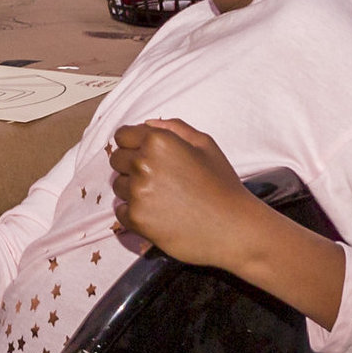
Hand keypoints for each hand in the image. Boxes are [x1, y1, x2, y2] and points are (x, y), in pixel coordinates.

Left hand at [107, 119, 259, 265]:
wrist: (234, 229)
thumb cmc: (223, 186)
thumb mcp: (206, 146)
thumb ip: (175, 128)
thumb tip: (148, 123)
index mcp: (158, 141)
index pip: (122, 135)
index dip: (133, 144)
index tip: (145, 155)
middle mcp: (143, 163)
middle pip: (117, 159)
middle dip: (131, 166)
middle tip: (158, 179)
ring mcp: (138, 192)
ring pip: (118, 185)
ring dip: (133, 189)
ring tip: (163, 198)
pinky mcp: (136, 217)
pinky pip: (121, 210)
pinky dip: (134, 212)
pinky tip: (158, 214)